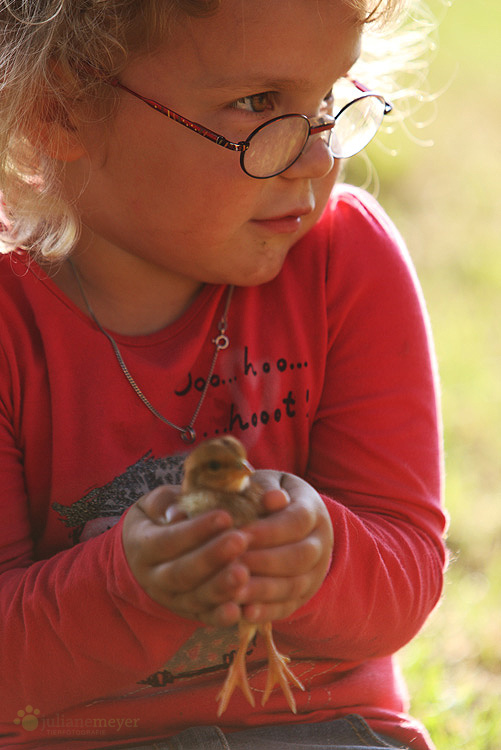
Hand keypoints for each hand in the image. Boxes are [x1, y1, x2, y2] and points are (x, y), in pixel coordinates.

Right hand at [122, 485, 252, 627]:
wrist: (143, 555)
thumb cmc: (160, 519)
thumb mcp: (156, 504)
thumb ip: (168, 503)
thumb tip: (178, 512)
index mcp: (143, 546)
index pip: (168, 540)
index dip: (195, 530)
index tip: (225, 516)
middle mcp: (154, 578)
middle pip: (181, 572)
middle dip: (212, 557)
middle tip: (240, 540)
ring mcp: (172, 599)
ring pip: (194, 598)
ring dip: (220, 587)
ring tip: (244, 573)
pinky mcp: (189, 612)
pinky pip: (204, 618)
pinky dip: (221, 617)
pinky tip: (239, 610)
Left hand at [236, 471, 333, 623]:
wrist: (288, 519)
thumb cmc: (267, 497)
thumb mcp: (269, 484)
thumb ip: (267, 488)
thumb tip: (272, 498)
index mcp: (313, 511)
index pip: (297, 522)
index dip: (269, 530)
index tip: (240, 535)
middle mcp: (321, 543)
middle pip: (299, 557)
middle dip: (265, 562)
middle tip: (233, 565)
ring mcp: (315, 573)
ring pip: (294, 585)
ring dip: (263, 590)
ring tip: (234, 592)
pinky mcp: (303, 596)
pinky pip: (288, 607)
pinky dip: (266, 612)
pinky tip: (244, 614)